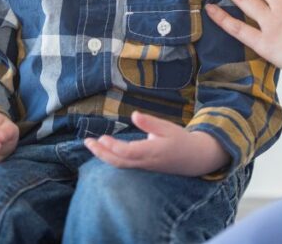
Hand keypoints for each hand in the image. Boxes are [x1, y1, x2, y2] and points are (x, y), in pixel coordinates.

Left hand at [83, 111, 228, 176]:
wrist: (194, 159)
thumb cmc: (181, 140)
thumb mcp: (168, 127)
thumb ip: (151, 122)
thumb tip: (134, 114)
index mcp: (153, 151)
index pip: (129, 152)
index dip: (114, 147)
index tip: (102, 138)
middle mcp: (146, 162)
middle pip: (119, 162)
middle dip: (101, 153)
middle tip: (87, 142)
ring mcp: (143, 166)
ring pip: (119, 165)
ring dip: (103, 155)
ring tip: (91, 144)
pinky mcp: (142, 167)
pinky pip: (123, 165)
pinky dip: (111, 157)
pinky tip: (103, 150)